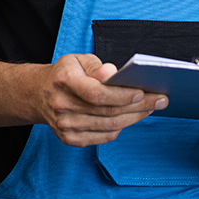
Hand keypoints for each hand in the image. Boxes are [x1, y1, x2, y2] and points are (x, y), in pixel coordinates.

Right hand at [29, 53, 165, 146]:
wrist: (38, 95)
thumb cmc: (65, 74)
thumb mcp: (78, 60)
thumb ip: (96, 66)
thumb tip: (113, 74)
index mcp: (63, 81)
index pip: (96, 93)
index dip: (121, 95)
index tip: (142, 91)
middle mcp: (62, 106)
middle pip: (107, 111)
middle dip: (139, 106)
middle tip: (160, 100)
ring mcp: (65, 126)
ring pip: (109, 126)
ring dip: (135, 117)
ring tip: (152, 108)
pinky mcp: (70, 139)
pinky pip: (103, 136)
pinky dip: (121, 127)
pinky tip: (133, 117)